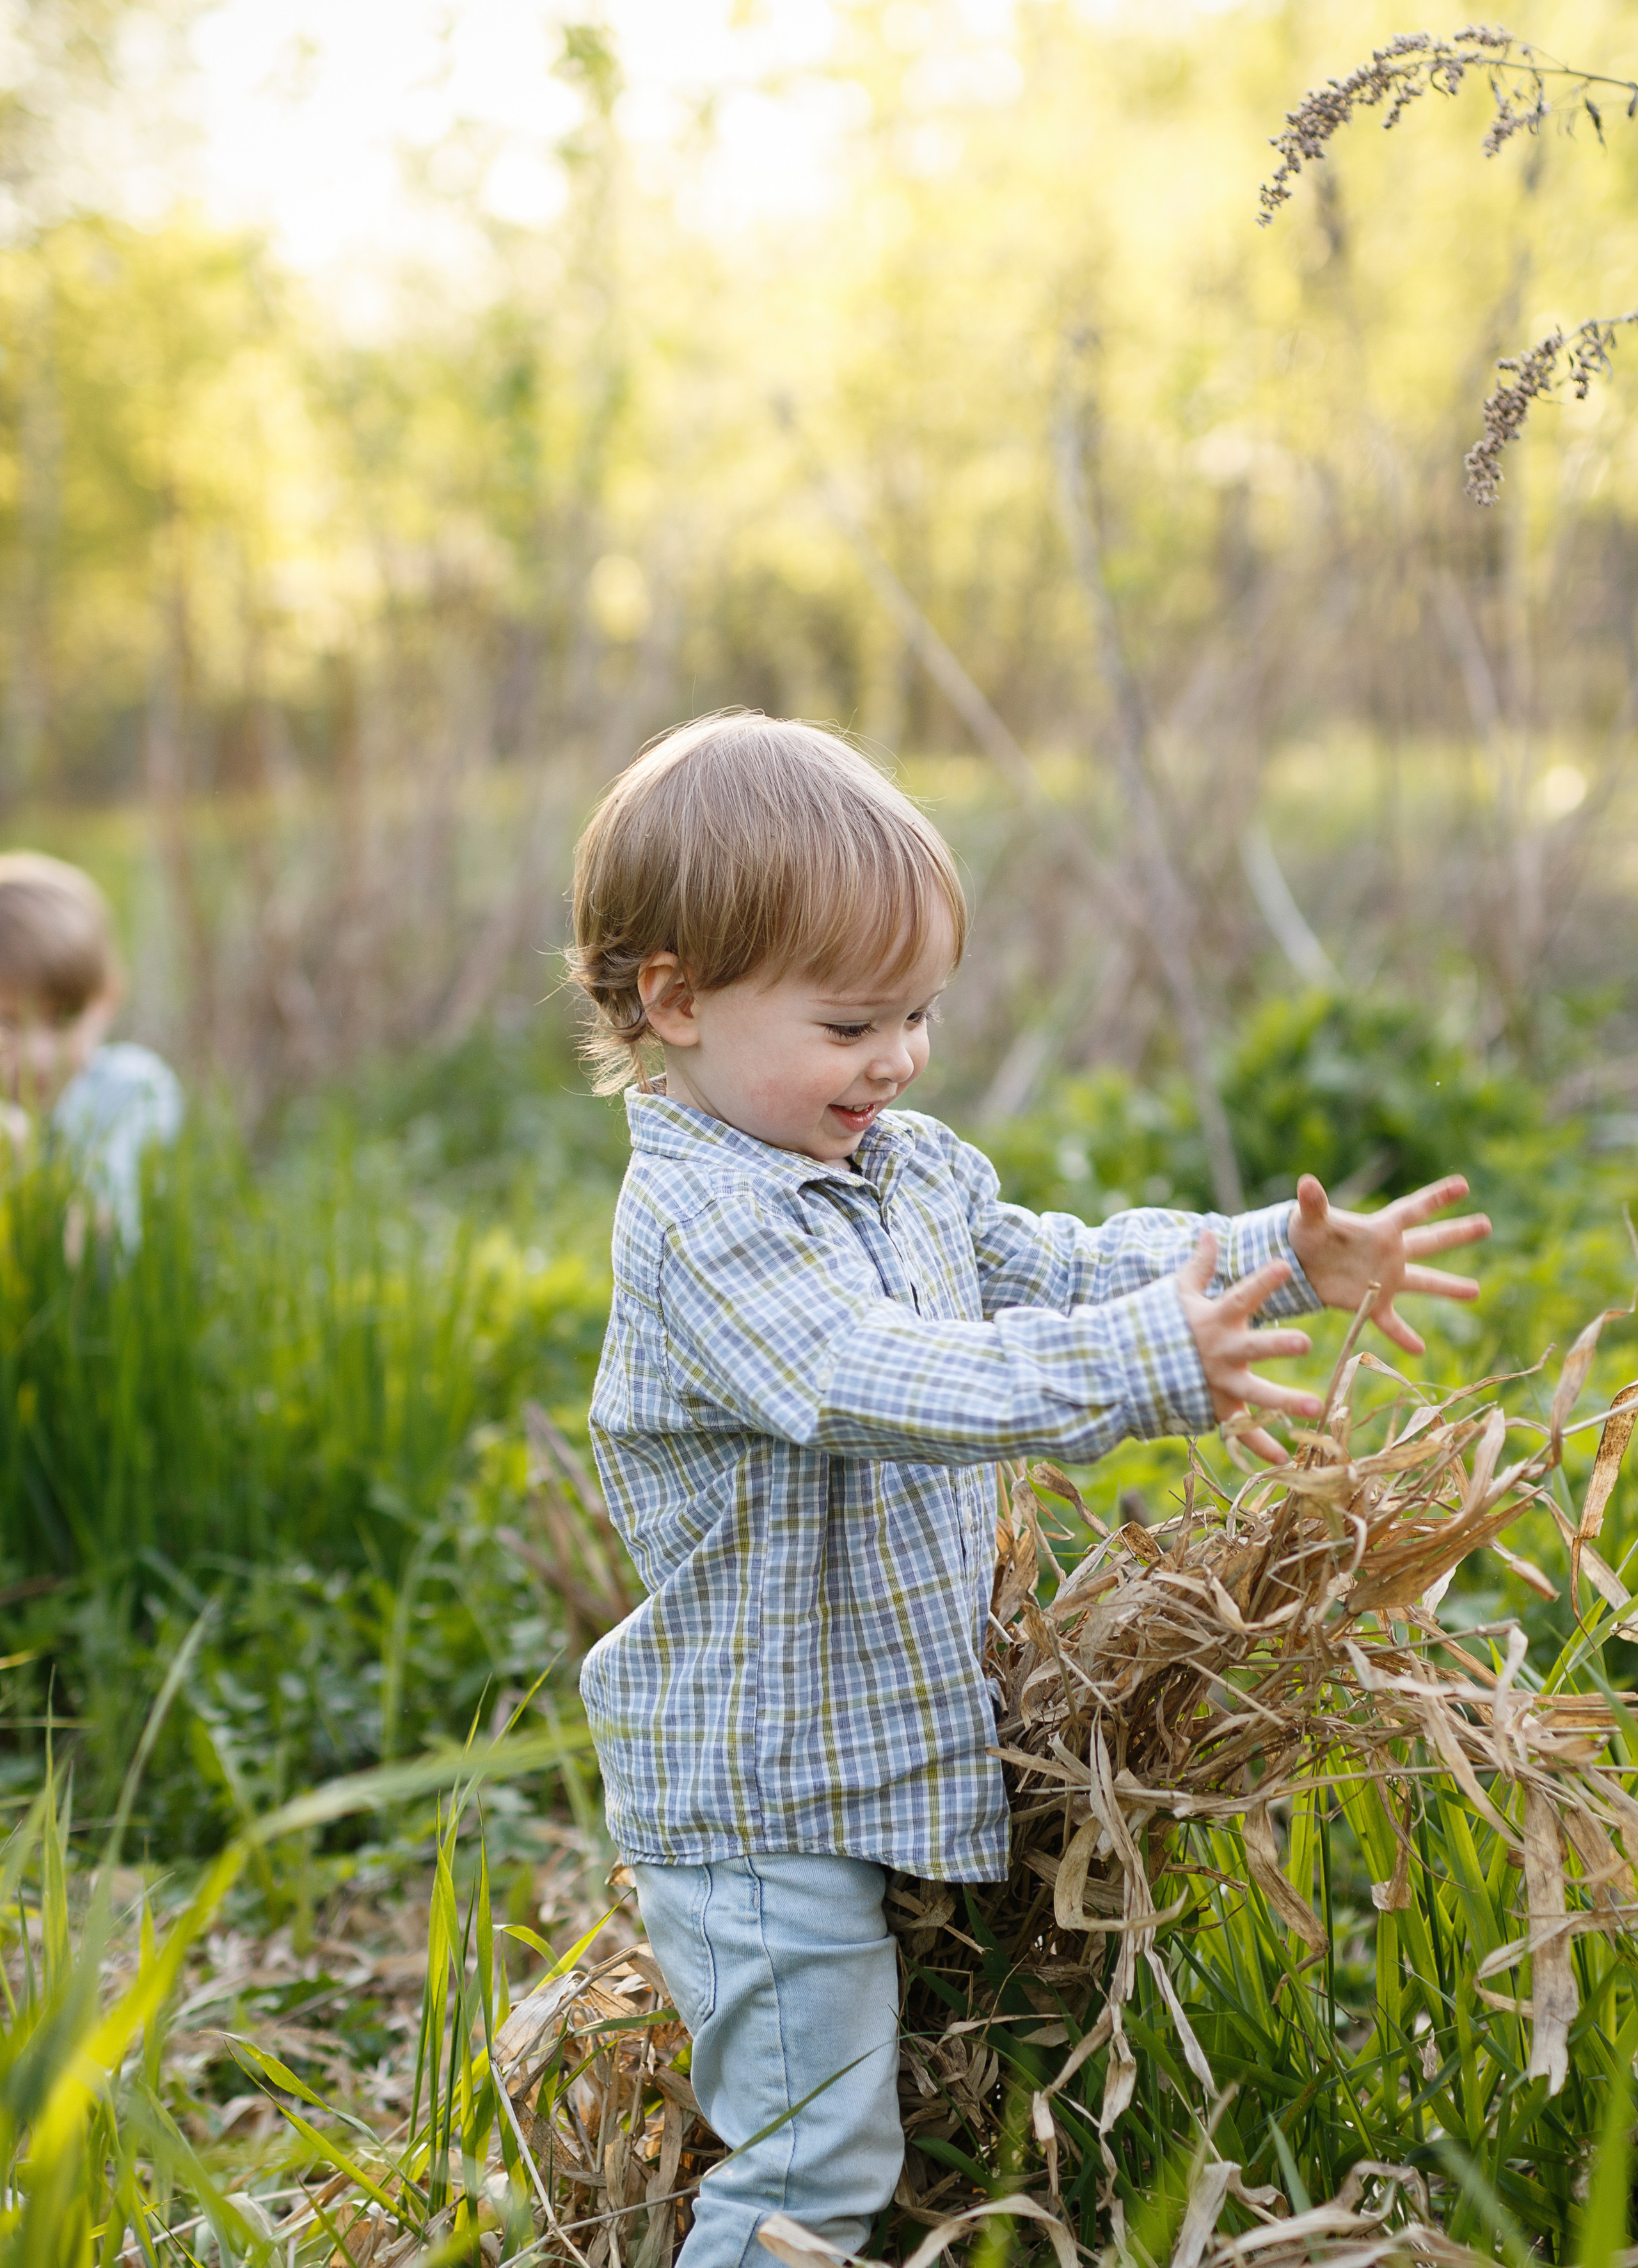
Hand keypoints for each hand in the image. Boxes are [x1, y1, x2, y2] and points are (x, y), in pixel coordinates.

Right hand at [1177, 1231, 1321, 1465]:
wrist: (1122, 1369)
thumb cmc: (1154, 1324)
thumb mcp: (1175, 1293)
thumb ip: (1199, 1265)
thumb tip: (1210, 1231)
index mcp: (1214, 1319)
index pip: (1241, 1295)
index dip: (1261, 1281)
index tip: (1283, 1265)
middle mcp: (1220, 1352)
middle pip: (1254, 1348)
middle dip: (1278, 1345)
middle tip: (1305, 1342)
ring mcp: (1218, 1383)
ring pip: (1257, 1394)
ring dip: (1286, 1402)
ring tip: (1316, 1407)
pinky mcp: (1215, 1408)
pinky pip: (1241, 1432)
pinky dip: (1261, 1447)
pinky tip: (1285, 1460)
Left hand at [1287, 1172, 1489, 1355]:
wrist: (1298, 1264)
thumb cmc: (1305, 1234)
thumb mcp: (1308, 1219)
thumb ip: (1312, 1203)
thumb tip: (1306, 1182)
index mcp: (1379, 1229)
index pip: (1412, 1210)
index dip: (1435, 1198)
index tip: (1462, 1185)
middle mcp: (1390, 1252)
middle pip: (1430, 1241)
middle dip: (1457, 1233)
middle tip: (1486, 1224)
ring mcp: (1384, 1279)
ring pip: (1424, 1282)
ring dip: (1449, 1287)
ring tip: (1476, 1291)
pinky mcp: (1372, 1303)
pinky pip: (1392, 1323)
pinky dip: (1403, 1336)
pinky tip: (1419, 1350)